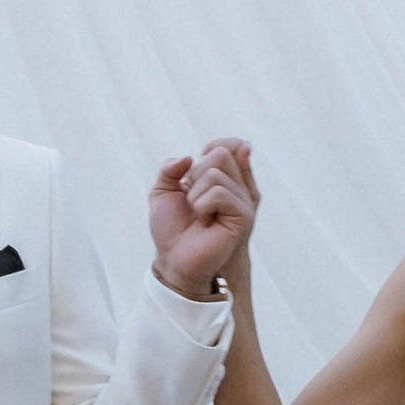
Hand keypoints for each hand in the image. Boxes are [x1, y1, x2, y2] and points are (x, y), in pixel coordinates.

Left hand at [150, 138, 257, 300]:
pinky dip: (202, 204)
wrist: (173, 259)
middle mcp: (235, 187)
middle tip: (192, 200)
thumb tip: (189, 157)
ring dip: (195, 195)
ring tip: (198, 214)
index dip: (209, 149)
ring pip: (215, 173)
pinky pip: (219, 193)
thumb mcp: (162, 191)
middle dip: (195, 174)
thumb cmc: (171, 229)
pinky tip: (205, 221)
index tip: (192, 171)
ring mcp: (242, 201)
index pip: (226, 146)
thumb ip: (170, 168)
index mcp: (222, 178)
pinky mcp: (243, 216)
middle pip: (220, 154)